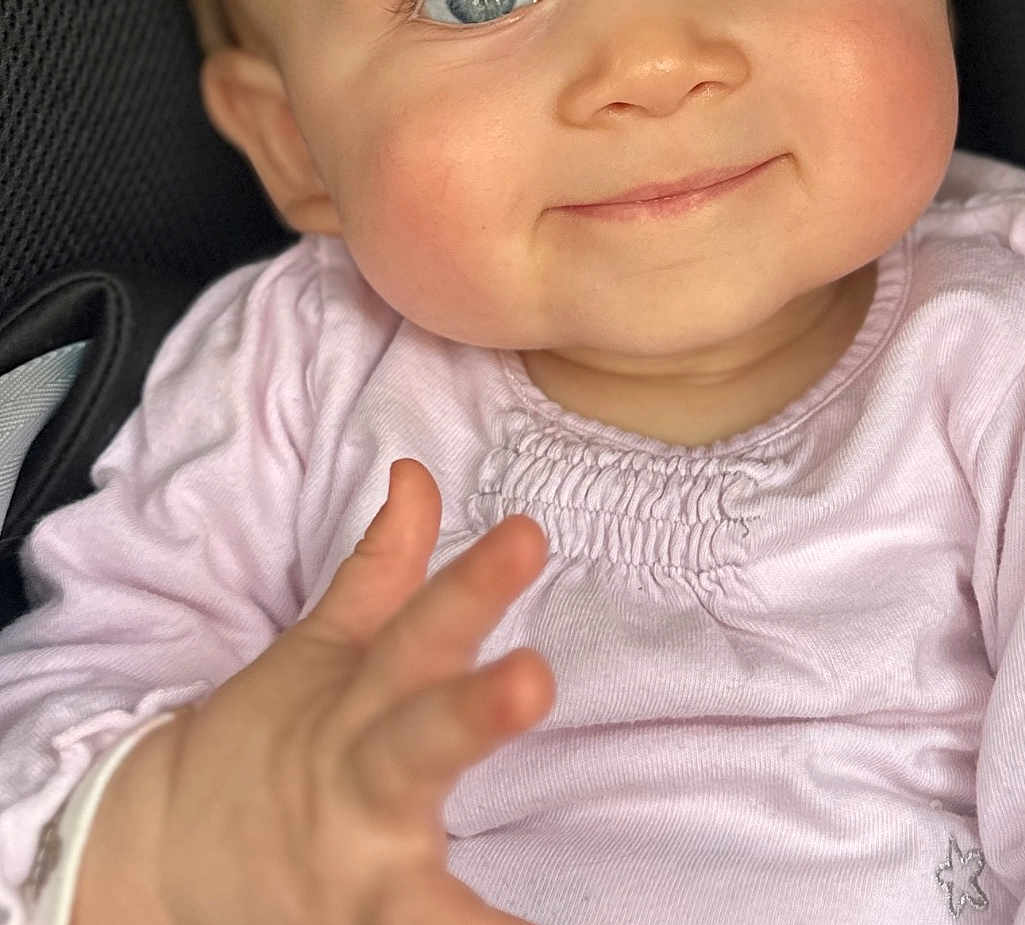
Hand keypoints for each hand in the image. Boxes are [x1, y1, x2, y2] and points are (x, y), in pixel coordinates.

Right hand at [103, 457, 554, 924]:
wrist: (164, 854)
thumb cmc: (269, 736)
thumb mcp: (321, 649)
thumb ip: (382, 568)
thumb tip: (418, 471)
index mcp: (356, 700)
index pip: (419, 625)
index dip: (471, 581)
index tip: (527, 534)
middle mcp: (359, 782)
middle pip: (419, 739)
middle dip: (473, 711)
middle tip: (534, 679)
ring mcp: (359, 877)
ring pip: (418, 894)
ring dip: (470, 912)